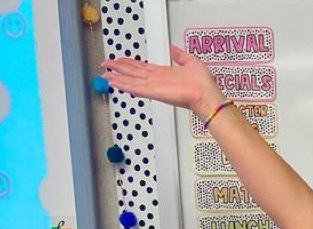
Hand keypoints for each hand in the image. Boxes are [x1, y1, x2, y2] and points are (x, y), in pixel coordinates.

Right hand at [104, 45, 223, 119]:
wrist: (206, 94)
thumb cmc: (202, 83)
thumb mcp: (190, 62)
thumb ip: (179, 55)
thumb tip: (174, 49)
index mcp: (164, 74)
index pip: (142, 68)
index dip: (130, 64)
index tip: (120, 61)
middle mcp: (157, 80)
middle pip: (133, 73)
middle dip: (119, 69)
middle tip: (106, 65)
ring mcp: (154, 86)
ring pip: (131, 80)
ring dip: (118, 77)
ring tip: (105, 74)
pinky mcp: (154, 92)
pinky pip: (136, 88)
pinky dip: (124, 85)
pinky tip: (114, 83)